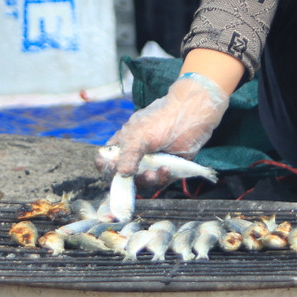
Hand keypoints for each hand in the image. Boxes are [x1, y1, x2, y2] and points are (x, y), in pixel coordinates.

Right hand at [96, 73, 229, 180]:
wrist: (191, 115)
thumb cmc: (162, 119)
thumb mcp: (138, 135)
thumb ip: (127, 155)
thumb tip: (121, 173)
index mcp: (123, 142)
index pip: (107, 160)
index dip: (106, 167)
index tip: (111, 169)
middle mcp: (136, 154)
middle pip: (125, 176)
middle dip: (129, 179)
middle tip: (134, 175)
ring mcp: (152, 162)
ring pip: (142, 182)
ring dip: (146, 181)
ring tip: (153, 173)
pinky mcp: (168, 168)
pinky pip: (160, 181)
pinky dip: (162, 178)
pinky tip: (166, 169)